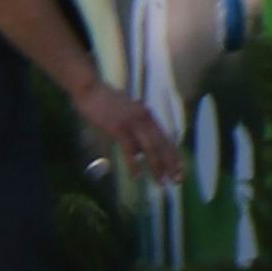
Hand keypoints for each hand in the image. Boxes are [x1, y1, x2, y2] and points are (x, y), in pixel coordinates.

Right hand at [74, 70, 181, 185]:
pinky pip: (130, 149)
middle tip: (178, 180)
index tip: (180, 168)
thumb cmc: (106, 102)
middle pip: (162, 144)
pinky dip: (134, 163)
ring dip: (157, 166)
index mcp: (148, 116)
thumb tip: (140, 150)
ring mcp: (133, 123)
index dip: (174, 154)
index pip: (166, 138)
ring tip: (162, 181)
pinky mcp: (119, 128)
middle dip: (171, 164)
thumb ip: (135, 130)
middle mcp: (145, 119)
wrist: (91, 89)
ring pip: (150, 148)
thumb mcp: (127, 113)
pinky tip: (137, 175)